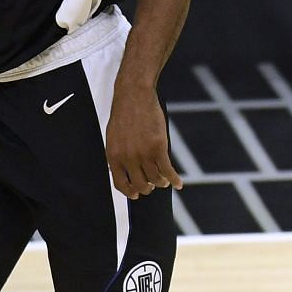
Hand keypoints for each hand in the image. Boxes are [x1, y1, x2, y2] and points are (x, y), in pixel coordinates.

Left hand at [107, 82, 181, 198]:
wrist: (134, 96)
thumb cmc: (124, 114)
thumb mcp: (113, 137)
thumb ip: (117, 155)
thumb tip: (122, 171)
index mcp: (113, 156)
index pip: (121, 184)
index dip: (129, 192)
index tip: (136, 195)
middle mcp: (128, 158)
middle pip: (140, 184)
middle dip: (147, 188)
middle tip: (152, 186)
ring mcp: (144, 154)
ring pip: (155, 179)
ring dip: (161, 183)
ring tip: (164, 181)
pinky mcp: (158, 147)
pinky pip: (168, 170)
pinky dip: (174, 179)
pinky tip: (178, 183)